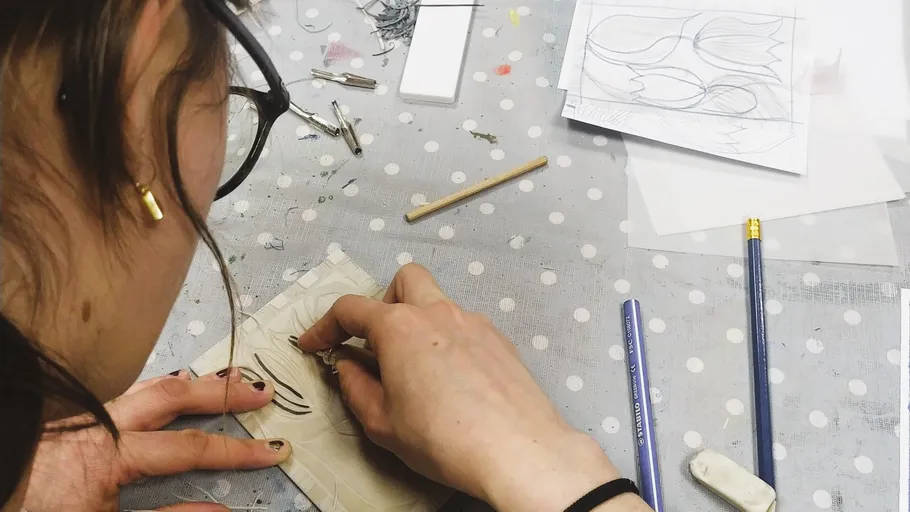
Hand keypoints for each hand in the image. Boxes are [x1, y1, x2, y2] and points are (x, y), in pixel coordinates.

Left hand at [23, 370, 291, 511]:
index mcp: (111, 452)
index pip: (190, 446)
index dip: (235, 450)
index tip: (271, 451)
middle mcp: (101, 423)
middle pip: (174, 396)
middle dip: (222, 393)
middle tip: (260, 392)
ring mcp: (85, 417)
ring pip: (148, 385)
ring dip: (193, 382)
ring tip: (227, 376)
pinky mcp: (72, 420)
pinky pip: (126, 393)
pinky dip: (159, 387)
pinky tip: (169, 386)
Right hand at [297, 264, 641, 511]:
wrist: (518, 450)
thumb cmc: (445, 439)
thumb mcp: (382, 423)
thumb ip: (355, 388)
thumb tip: (348, 367)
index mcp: (400, 327)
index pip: (350, 309)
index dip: (325, 327)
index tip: (315, 345)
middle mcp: (438, 313)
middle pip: (404, 280)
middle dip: (383, 302)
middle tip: (376, 342)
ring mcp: (474, 322)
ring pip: (438, 302)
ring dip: (419, 323)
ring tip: (415, 369)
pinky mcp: (499, 340)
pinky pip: (464, 326)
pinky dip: (448, 341)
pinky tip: (451, 380)